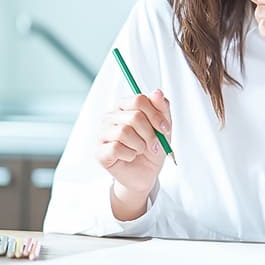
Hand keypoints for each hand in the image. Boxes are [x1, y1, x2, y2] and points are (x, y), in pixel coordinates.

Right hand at [96, 90, 170, 219]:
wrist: (146, 173)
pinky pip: (116, 148)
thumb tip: (157, 92)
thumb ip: (162, 109)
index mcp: (124, 106)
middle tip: (154, 145)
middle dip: (150, 133)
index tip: (165, 129)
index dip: (155, 115)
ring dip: (140, 145)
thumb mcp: (163, 127)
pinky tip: (130, 157)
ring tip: (140, 150)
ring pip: (124, 132)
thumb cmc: (152, 147)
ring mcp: (101, 134)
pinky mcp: (99, 152)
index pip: (138, 99)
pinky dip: (130, 155)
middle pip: (134, 116)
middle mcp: (109, 117)